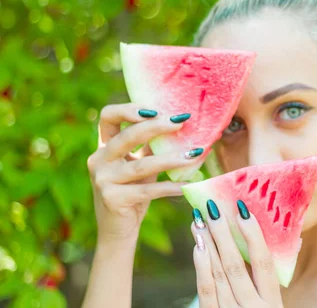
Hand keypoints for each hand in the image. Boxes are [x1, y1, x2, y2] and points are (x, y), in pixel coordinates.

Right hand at [87, 103, 203, 245]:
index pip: (108, 116)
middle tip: (181, 123)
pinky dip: (171, 187)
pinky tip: (188, 184)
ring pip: (142, 165)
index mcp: (104, 147)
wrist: (118, 230)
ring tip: (195, 154)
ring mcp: (103, 180)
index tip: (156, 110)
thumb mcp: (141, 164)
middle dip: (155, 127)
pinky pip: (148, 190)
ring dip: (171, 159)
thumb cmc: (133, 191)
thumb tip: (183, 124)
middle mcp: (99, 160)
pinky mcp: (113, 199)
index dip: (129, 109)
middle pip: (127, 136)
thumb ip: (152, 146)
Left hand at [191, 199, 283, 307]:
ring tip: (198, 221)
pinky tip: (198, 248)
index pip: (264, 263)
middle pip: (235, 266)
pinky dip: (200, 268)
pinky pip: (206, 293)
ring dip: (207, 245)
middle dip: (222, 234)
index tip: (241, 210)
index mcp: (274, 304)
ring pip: (217, 277)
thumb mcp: (274, 305)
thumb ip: (272, 278)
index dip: (253, 235)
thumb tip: (283, 238)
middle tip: (212, 208)